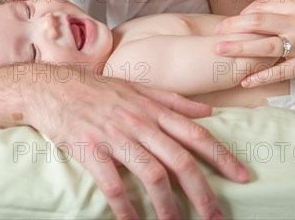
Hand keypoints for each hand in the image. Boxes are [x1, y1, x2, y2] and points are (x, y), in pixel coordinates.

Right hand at [21, 65, 248, 218]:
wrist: (52, 87)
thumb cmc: (97, 89)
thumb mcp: (138, 88)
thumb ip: (174, 100)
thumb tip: (208, 110)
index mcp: (153, 109)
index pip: (196, 134)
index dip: (222, 157)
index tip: (242, 177)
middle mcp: (139, 122)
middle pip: (180, 160)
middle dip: (203, 192)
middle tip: (216, 217)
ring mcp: (115, 135)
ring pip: (152, 174)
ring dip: (168, 206)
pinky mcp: (91, 149)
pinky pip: (113, 185)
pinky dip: (126, 208)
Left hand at [214, 0, 294, 86]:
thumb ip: (287, 5)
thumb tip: (261, 0)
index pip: (264, 6)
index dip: (244, 13)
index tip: (232, 22)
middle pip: (258, 22)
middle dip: (233, 26)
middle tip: (216, 33)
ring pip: (265, 46)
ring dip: (239, 48)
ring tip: (219, 51)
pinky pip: (280, 71)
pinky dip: (261, 77)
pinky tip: (245, 81)